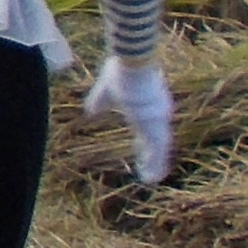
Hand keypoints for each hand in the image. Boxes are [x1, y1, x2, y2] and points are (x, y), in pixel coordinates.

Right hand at [87, 53, 173, 183]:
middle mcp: (157, 115)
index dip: (144, 137)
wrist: (134, 68)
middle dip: (151, 153)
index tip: (141, 147)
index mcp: (147, 105)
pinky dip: (155, 167)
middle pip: (156, 139)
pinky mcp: (157, 130)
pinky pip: (158, 154)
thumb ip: (99, 101)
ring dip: (154, 164)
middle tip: (146, 164)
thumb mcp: (106, 90)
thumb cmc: (121, 74)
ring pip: (159, 149)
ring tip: (150, 179)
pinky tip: (151, 179)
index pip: (146, 125)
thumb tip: (89, 111)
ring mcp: (159, 123)